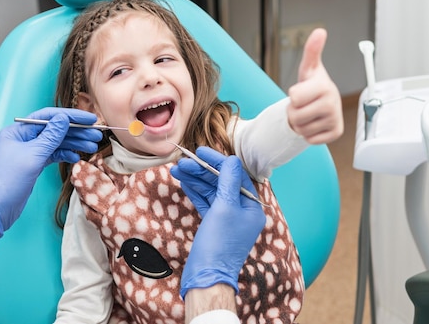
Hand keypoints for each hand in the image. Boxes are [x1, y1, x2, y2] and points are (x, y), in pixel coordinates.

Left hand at [0, 107, 102, 235]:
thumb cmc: (8, 181)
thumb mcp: (32, 156)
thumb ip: (50, 137)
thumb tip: (63, 118)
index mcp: (18, 131)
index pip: (48, 117)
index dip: (71, 116)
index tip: (90, 118)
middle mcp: (23, 138)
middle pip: (54, 129)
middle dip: (76, 131)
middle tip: (96, 135)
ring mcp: (28, 151)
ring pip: (56, 142)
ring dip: (74, 143)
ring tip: (93, 146)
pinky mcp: (33, 164)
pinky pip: (52, 155)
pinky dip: (65, 154)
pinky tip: (77, 156)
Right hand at [178, 155, 265, 297]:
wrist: (206, 276)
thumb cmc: (219, 243)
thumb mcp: (225, 207)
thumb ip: (228, 181)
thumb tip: (232, 160)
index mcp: (252, 207)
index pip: (236, 176)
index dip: (218, 162)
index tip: (201, 152)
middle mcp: (242, 212)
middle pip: (222, 183)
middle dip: (202, 171)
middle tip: (183, 161)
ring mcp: (227, 219)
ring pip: (211, 192)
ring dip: (195, 180)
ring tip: (177, 169)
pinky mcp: (214, 226)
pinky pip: (206, 203)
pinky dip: (195, 192)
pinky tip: (183, 182)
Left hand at [287, 28, 343, 143]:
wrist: (323, 103)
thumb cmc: (312, 85)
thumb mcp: (308, 68)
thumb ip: (312, 51)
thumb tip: (320, 31)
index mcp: (325, 87)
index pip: (294, 97)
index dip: (293, 95)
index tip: (302, 91)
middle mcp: (333, 104)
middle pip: (295, 116)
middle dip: (294, 112)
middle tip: (303, 105)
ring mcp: (335, 120)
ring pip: (301, 130)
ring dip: (300, 124)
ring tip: (309, 113)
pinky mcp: (335, 135)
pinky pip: (310, 140)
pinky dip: (308, 134)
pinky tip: (315, 123)